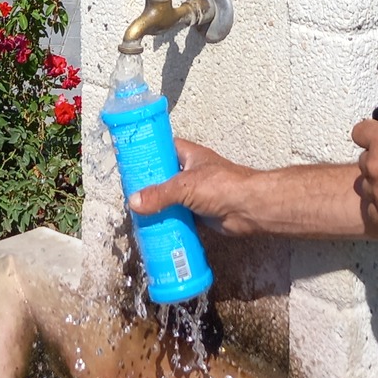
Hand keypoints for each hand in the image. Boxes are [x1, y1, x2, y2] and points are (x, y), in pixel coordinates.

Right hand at [127, 139, 261, 234]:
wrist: (249, 208)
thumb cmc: (222, 186)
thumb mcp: (185, 186)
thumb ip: (159, 194)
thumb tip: (133, 202)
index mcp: (189, 156)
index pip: (163, 148)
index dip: (148, 153)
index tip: (129, 162)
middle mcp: (191, 173)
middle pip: (163, 177)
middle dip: (148, 186)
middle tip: (127, 194)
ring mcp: (195, 194)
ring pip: (170, 199)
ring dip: (157, 207)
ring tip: (134, 214)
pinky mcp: (199, 214)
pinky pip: (178, 217)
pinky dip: (168, 222)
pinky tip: (152, 229)